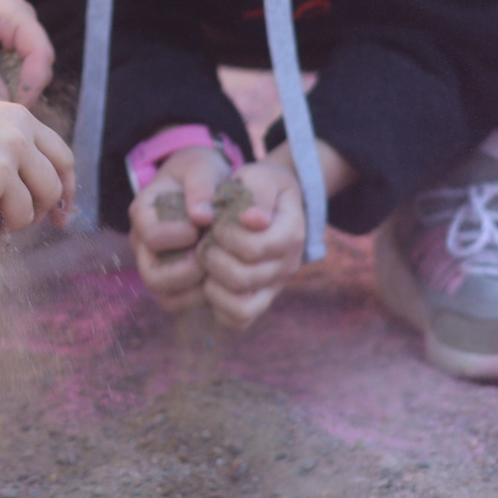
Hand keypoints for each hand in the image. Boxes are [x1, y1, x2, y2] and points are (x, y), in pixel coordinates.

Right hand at [0, 94, 73, 239]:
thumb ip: (11, 151)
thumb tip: (45, 202)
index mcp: (19, 118)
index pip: (62, 160)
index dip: (65, 191)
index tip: (61, 215)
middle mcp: (17, 140)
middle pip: (50, 193)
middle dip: (29, 214)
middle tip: (0, 220)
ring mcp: (0, 168)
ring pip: (22, 219)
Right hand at [128, 143, 232, 312]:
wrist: (205, 181)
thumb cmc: (201, 171)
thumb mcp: (201, 166)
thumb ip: (201, 186)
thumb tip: (202, 217)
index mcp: (144, 212)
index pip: (152, 235)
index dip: (180, 235)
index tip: (205, 223)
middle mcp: (143, 244)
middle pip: (153, 275)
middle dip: (188, 270)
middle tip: (212, 255)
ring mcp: (156, 265)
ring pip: (166, 295)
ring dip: (197, 288)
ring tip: (220, 267)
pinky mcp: (172, 281)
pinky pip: (180, 302)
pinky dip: (202, 297)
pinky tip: (223, 278)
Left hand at [197, 157, 306, 331]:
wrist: (271, 202)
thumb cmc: (258, 188)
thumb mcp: (258, 176)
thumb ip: (256, 193)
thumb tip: (253, 220)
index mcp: (291, 233)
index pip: (252, 248)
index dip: (224, 235)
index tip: (216, 219)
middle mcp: (287, 266)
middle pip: (242, 278)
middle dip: (213, 257)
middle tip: (207, 240)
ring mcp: (274, 287)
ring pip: (240, 307)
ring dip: (213, 285)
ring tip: (208, 262)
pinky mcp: (260, 301)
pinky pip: (238, 320)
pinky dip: (218, 305)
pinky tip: (212, 280)